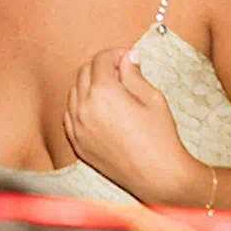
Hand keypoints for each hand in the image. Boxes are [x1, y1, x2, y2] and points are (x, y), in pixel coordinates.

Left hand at [64, 47, 201, 203]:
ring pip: (74, 92)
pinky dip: (80, 106)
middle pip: (83, 73)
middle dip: (101, 67)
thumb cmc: (160, 137)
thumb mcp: (152, 99)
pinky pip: (70, 115)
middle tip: (121, 71)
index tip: (127, 57)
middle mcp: (83, 107)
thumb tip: (128, 55)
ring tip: (111, 90)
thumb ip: (134, 74)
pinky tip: (99, 109)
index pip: (99, 60)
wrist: (159, 176)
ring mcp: (76, 126)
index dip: (114, 54)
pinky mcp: (76, 142)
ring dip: (89, 85)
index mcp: (103, 92)